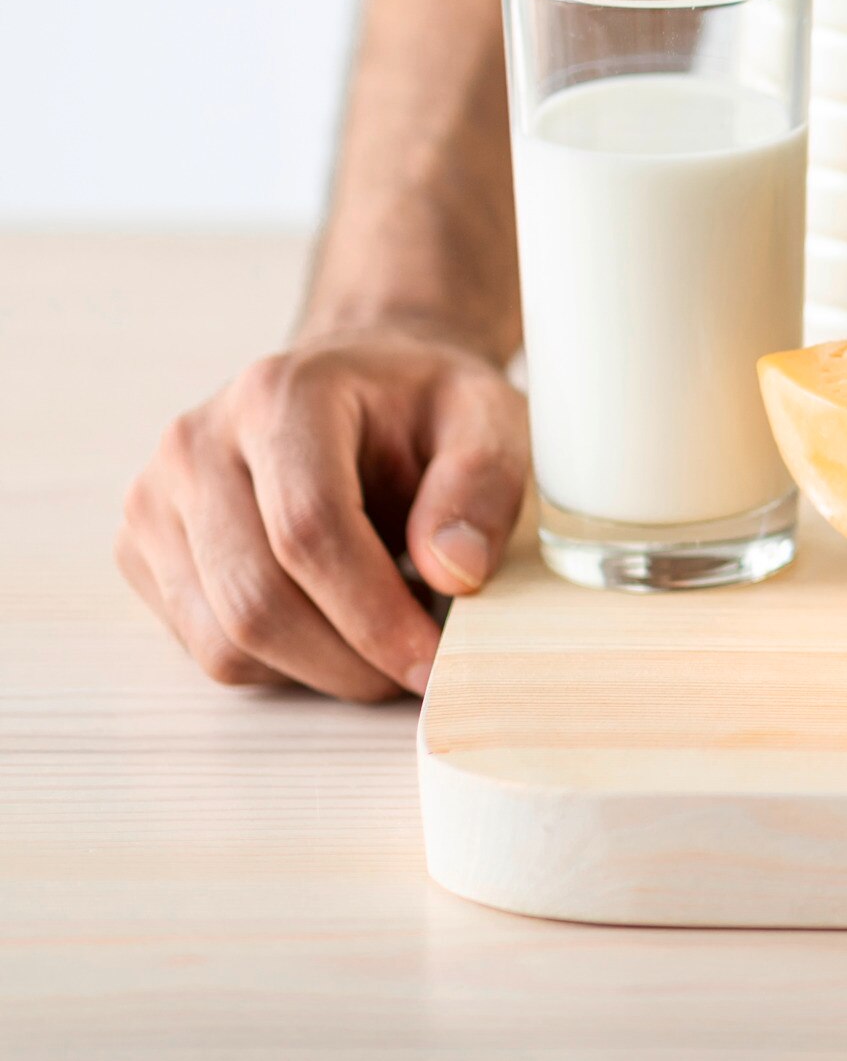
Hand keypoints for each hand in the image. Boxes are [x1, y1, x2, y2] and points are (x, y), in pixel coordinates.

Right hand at [116, 328, 528, 700]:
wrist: (360, 387)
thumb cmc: (423, 407)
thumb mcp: (489, 418)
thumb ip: (481, 486)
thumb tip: (454, 572)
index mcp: (280, 396)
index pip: (308, 529)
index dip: (374, 614)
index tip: (434, 661)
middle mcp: (197, 444)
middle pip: (257, 598)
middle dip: (350, 660)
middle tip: (422, 673)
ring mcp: (156, 501)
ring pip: (223, 640)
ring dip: (318, 670)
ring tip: (386, 641)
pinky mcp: (143, 551)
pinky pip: (205, 647)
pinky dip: (280, 664)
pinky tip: (336, 626)